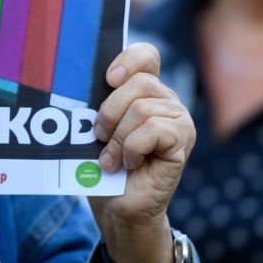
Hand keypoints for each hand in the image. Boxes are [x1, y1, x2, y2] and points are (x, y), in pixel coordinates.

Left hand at [88, 43, 195, 262]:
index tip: (108, 78)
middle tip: (98, 135)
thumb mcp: (95, 128)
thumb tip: (78, 82)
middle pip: (138, 83)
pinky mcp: (183, 141)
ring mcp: (179, 120)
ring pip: (142, 109)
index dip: (128, 59)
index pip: (146, 55)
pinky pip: (152, 130)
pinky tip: (129, 163)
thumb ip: (98, 102)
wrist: (117, 207)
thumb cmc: (103, 165)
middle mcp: (166, 100)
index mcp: (145, 90)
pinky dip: (132, 149)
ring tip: (111, 158)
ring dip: (117, 138)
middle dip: (110, 110)